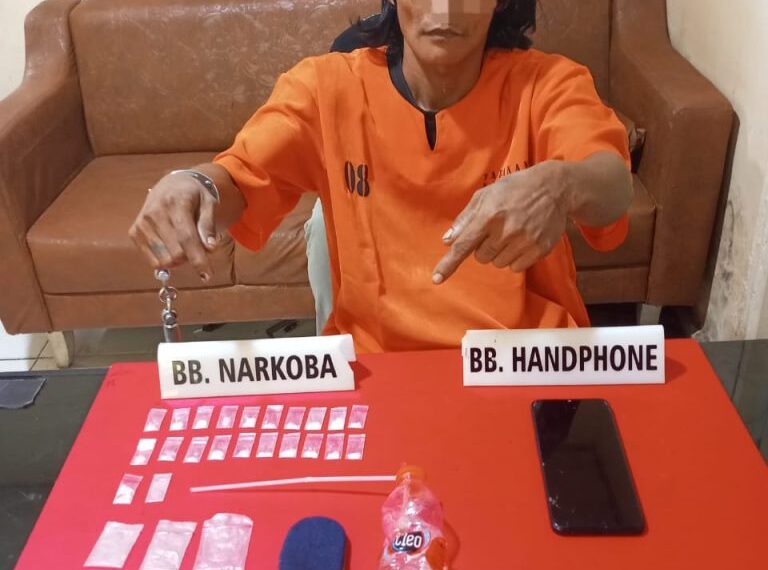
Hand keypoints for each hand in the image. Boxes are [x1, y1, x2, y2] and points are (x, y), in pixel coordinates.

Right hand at [129, 171, 219, 280]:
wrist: (171, 184)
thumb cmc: (195, 195)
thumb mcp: (209, 203)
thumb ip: (208, 225)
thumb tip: (210, 247)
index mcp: (176, 203)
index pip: (187, 238)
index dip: (198, 259)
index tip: (207, 276)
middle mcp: (155, 212)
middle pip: (177, 253)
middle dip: (192, 257)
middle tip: (200, 247)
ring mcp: (142, 223)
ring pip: (165, 259)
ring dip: (180, 259)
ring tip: (185, 243)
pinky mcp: (134, 231)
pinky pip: (153, 261)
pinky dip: (167, 260)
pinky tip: (172, 246)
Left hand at [433, 161, 569, 283]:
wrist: (554, 188)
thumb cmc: (514, 189)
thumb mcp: (486, 194)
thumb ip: (465, 218)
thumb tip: (448, 240)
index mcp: (488, 215)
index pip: (463, 245)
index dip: (448, 264)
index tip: (436, 279)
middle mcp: (505, 230)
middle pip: (481, 257)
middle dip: (484, 246)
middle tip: (497, 228)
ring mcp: (524, 241)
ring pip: (498, 264)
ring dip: (500, 252)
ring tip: (512, 232)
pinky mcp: (538, 250)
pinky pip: (516, 267)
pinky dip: (515, 258)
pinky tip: (523, 239)